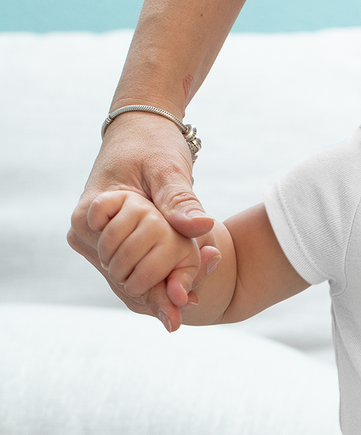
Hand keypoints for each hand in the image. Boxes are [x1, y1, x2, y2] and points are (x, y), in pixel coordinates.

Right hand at [68, 112, 217, 327]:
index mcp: (90, 212)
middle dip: (159, 289)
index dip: (153, 288)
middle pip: (122, 279)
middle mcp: (83, 231)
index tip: (186, 305)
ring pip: (126, 280)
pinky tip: (179, 288)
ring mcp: (92, 239)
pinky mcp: (104, 241)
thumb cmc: (153, 142)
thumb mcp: (169, 169)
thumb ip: (181, 200)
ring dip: (157, 287)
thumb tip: (204, 226)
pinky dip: (155, 279)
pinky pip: (130, 271)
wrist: (139, 129)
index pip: (119, 265)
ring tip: (189, 298)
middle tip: (193, 302)